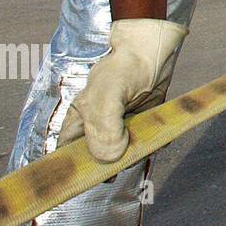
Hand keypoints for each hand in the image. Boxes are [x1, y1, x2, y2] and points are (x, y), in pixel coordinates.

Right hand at [59, 18, 187, 161]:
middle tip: (126, 159)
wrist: (154, 51)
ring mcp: (120, 126)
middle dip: (112, 164)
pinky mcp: (141, 124)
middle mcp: (97, 125)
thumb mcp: (107, 96)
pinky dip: (153, 145)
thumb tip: (111, 157)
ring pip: (123, 154)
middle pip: (97, 158)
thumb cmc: (124, 68)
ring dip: (136, 154)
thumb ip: (104, 128)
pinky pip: (145, 143)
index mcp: (79, 120)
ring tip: (145, 142)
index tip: (92, 174)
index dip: (74, 166)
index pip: (66, 152)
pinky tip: (159, 138)